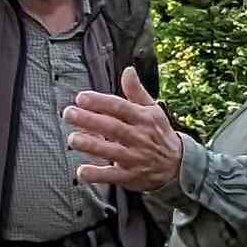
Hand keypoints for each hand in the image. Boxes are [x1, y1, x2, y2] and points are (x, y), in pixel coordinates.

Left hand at [65, 68, 184, 195]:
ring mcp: (135, 158)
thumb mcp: (153, 110)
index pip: (120, 107)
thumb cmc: (158, 133)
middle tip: (69, 113)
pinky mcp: (130, 176)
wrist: (177, 165)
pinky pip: (112, 176)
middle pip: (112, 127)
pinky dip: (97, 175)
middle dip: (89, 120)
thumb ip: (137, 91)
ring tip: (73, 138)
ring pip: (111, 150)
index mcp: (143, 118)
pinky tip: (81, 171)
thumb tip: (128, 70)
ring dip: (91, 145)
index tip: (81, 98)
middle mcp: (139, 137)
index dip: (100, 102)